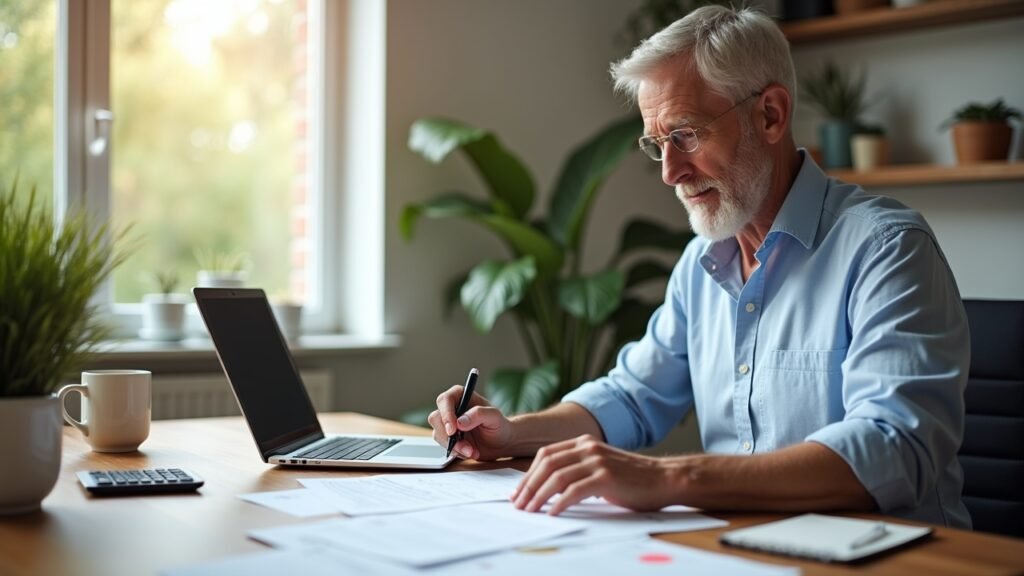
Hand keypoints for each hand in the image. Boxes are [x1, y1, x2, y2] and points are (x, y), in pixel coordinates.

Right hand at [428, 386, 512, 460]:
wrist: (502, 443)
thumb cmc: (499, 425)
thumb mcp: (494, 416)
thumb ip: (479, 414)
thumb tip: (460, 422)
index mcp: (461, 395)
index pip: (445, 400)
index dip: (446, 414)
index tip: (453, 429)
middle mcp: (451, 408)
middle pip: (435, 418)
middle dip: (447, 435)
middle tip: (463, 445)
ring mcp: (448, 424)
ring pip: (438, 434)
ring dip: (454, 446)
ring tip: (472, 450)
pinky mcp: (448, 438)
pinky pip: (444, 446)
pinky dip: (456, 452)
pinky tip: (470, 452)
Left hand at [511, 435, 674, 515]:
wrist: (664, 478)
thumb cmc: (633, 478)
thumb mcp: (601, 465)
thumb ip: (579, 468)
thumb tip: (549, 487)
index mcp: (584, 442)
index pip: (546, 455)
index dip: (528, 474)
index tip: (519, 492)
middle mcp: (588, 447)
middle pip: (547, 464)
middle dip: (528, 485)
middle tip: (518, 504)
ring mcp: (597, 461)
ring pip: (557, 477)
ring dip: (539, 496)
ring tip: (530, 510)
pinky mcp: (606, 478)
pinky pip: (574, 490)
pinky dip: (559, 503)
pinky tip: (552, 513)